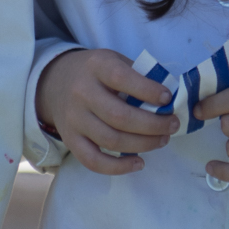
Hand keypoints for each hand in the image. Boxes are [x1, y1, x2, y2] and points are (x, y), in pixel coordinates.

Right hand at [34, 48, 175, 173]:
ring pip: (111, 140)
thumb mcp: (113, 60)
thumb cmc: (95, 73)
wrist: (55, 82)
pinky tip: (139, 163)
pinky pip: (93, 161)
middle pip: (120, 116)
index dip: (147, 91)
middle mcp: (81, 93)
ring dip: (143, 144)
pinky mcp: (70, 140)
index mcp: (96, 67)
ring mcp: (74, 119)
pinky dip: (118, 167)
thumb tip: (168, 98)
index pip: (122, 78)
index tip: (168, 99)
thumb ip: (138, 74)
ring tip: (162, 140)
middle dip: (153, 125)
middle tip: (173, 125)